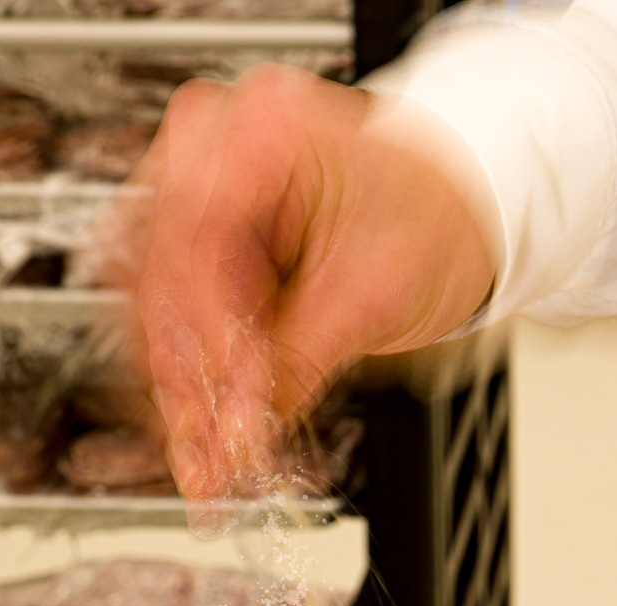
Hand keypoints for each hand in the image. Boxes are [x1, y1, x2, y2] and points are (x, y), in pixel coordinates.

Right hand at [92, 65, 497, 498]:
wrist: (462, 216)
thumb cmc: (437, 217)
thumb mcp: (374, 292)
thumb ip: (298, 364)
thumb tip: (240, 433)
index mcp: (260, 130)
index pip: (198, 242)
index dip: (209, 339)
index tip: (230, 410)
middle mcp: (215, 156)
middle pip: (158, 279)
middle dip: (184, 380)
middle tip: (207, 455)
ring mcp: (203, 202)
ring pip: (155, 311)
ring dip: (178, 395)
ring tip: (204, 464)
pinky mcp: (207, 252)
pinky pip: (175, 326)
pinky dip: (192, 387)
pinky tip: (204, 440)